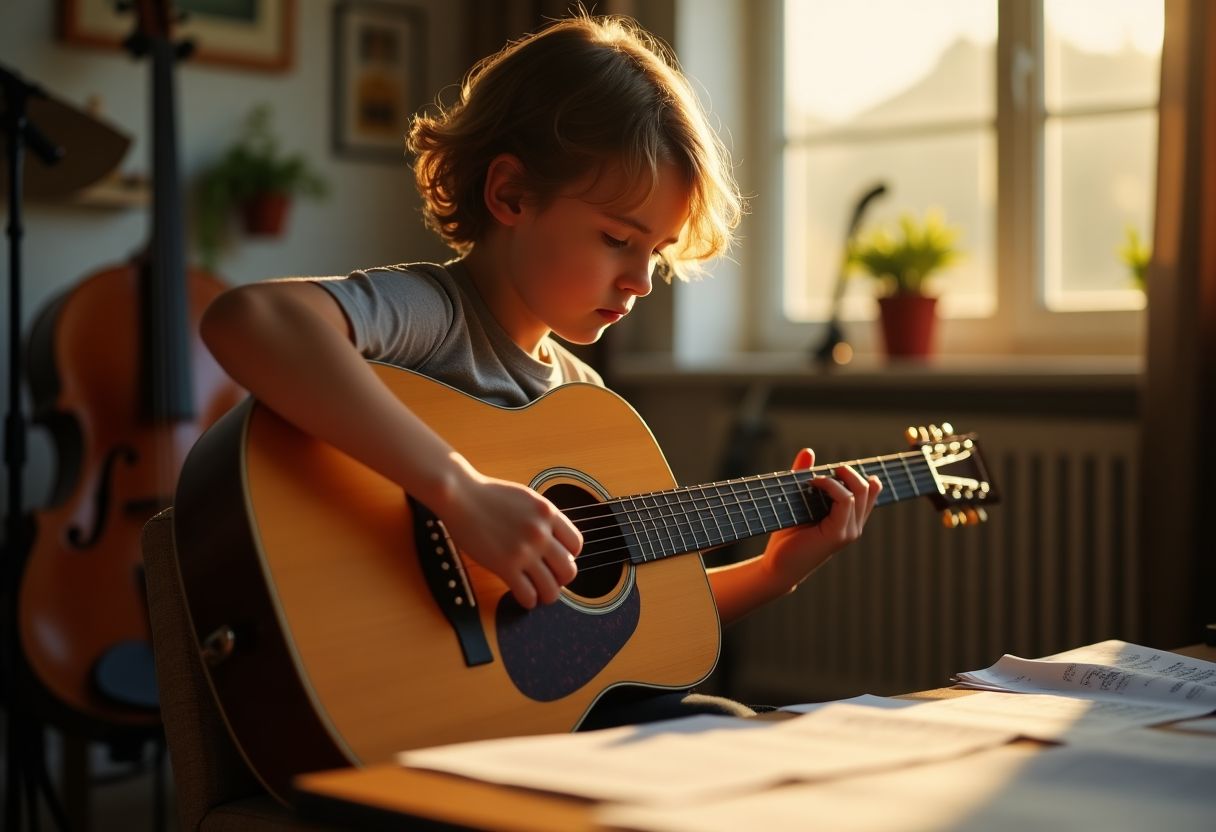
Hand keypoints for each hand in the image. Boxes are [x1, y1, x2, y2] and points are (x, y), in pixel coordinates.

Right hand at [439, 466, 581, 608]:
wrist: (460, 495)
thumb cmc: (488, 495)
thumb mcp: (526, 498)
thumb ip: (542, 518)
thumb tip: (553, 539)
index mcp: (548, 513)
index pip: (576, 544)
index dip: (569, 556)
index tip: (557, 559)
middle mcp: (541, 533)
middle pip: (568, 570)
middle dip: (561, 579)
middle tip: (549, 578)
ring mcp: (524, 551)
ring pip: (551, 588)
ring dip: (547, 595)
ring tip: (539, 593)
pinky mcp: (505, 566)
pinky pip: (528, 594)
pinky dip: (529, 600)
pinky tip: (523, 596)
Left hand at [761, 448, 881, 590]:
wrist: (777, 565)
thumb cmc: (788, 535)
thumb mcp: (798, 500)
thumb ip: (804, 475)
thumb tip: (809, 451)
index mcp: (849, 519)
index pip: (871, 492)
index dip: (861, 474)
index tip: (839, 468)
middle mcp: (854, 525)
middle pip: (868, 487)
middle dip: (850, 471)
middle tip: (828, 469)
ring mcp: (849, 531)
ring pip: (859, 491)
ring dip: (840, 476)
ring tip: (817, 477)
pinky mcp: (838, 534)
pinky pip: (845, 500)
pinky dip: (831, 485)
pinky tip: (814, 482)